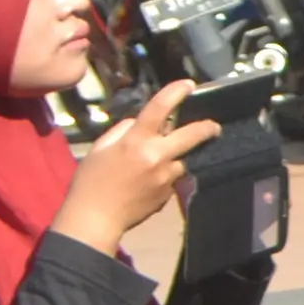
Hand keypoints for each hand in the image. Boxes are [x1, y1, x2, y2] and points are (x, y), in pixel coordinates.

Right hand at [51, 81, 215, 255]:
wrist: (94, 220)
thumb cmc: (90, 182)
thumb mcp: (99, 149)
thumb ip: (122, 131)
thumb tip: (139, 123)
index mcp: (136, 141)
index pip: (161, 108)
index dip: (177, 92)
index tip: (189, 84)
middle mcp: (157, 156)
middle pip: (194, 134)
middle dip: (208, 127)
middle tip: (213, 126)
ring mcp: (166, 176)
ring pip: (186, 159)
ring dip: (183, 156)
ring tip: (175, 157)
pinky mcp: (169, 194)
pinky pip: (175, 178)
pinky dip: (170, 175)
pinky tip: (155, 180)